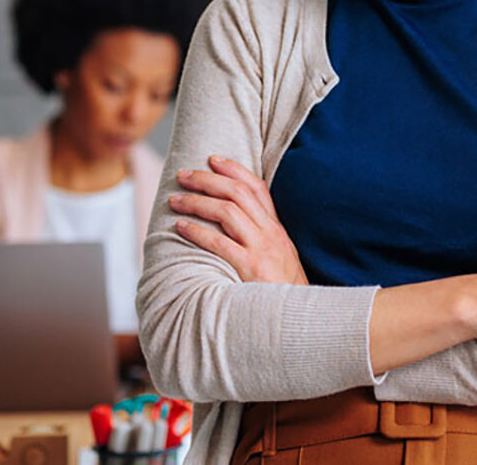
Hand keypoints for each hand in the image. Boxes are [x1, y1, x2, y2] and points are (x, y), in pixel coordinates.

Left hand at [169, 155, 308, 284]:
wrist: (301, 318)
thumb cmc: (283, 292)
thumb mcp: (280, 258)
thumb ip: (261, 240)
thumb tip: (233, 228)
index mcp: (277, 229)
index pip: (257, 188)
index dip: (235, 169)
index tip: (213, 159)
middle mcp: (271, 233)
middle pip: (238, 193)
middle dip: (207, 180)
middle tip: (183, 175)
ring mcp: (262, 249)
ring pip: (228, 211)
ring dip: (197, 201)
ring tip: (175, 200)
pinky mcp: (250, 268)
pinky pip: (220, 243)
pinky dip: (197, 231)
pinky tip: (181, 227)